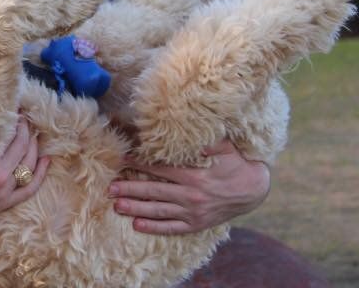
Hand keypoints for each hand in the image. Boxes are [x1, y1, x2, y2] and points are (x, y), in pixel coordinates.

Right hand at [0, 119, 50, 249]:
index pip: (13, 138)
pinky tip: (45, 162)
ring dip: (35, 147)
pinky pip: (29, 190)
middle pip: (24, 149)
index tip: (15, 110)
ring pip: (30, 167)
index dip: (17, 122)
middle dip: (26, 130)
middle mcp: (2, 180)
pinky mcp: (4, 204)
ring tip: (32, 133)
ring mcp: (5, 194)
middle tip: (23, 117)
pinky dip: (40, 175)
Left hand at [109, 139, 269, 234]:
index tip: (122, 159)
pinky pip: (172, 228)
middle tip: (110, 188)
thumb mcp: (226, 148)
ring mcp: (193, 213)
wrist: (254, 190)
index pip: (161, 170)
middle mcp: (192, 196)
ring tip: (117, 206)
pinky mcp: (197, 224)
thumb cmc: (235, 164)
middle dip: (131, 189)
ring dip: (136, 208)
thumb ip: (209, 142)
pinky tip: (137, 225)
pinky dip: (154, 227)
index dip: (140, 164)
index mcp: (195, 176)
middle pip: (155, 192)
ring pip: (159, 211)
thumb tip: (193, 137)